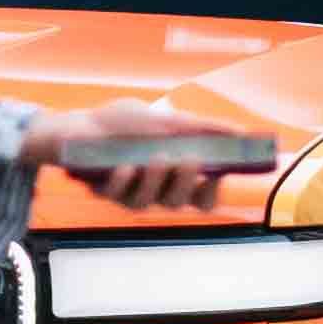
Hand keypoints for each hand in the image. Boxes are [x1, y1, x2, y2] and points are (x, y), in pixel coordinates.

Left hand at [38, 106, 277, 216]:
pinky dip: (123, 181)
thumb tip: (241, 132)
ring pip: (146, 203)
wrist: (81, 122)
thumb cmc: (126, 123)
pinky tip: (126, 166)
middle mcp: (153, 191)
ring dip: (155, 181)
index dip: (211, 192)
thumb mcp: (169, 119)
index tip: (217, 173)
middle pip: (177, 203)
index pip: (201, 198)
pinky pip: (115, 195)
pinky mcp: (101, 191)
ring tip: (157, 157)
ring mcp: (127, 194)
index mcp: (174, 177)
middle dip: (185, 183)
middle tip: (191, 160)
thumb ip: (204, 127)